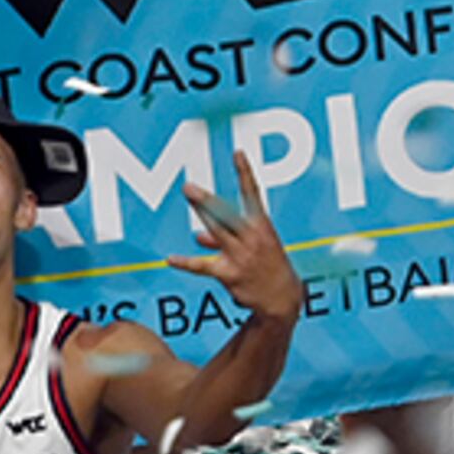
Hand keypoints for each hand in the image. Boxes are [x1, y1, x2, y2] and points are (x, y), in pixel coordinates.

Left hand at [169, 157, 298, 322]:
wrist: (282, 299)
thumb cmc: (270, 268)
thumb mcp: (256, 247)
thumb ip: (226, 238)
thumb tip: (199, 236)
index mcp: (262, 227)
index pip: (253, 195)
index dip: (245, 174)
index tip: (238, 154)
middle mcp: (252, 238)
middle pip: (227, 213)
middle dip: (210, 199)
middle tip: (191, 185)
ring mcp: (241, 256)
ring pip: (217, 230)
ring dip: (202, 212)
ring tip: (189, 193)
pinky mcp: (230, 274)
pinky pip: (203, 266)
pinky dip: (186, 263)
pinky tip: (171, 258)